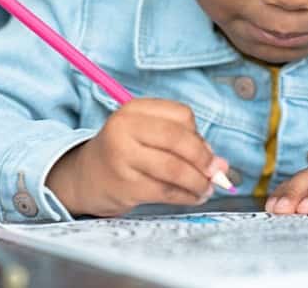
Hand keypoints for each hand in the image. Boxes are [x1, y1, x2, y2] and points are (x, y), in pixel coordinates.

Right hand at [46, 98, 227, 216]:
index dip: (199, 135)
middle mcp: (125, 128)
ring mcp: (123, 157)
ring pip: (175, 169)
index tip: (206, 151)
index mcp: (134, 109)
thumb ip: (183, 143)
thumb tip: (221, 165)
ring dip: (198, 182)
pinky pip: (166, 191)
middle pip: (179, 140)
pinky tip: (192, 197)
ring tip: (206, 189)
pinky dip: (186, 196)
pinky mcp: (125, 185)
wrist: (85, 177)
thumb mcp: (147, 135)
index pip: (181, 115)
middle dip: (204, 159)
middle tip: (216, 173)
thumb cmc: (124, 152)